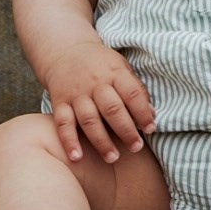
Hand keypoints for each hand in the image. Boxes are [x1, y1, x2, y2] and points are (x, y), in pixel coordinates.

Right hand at [41, 39, 155, 164]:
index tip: (149, 129)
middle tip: (136, 148)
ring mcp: (76, 93)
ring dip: (101, 141)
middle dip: (125, 130)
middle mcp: (95, 83)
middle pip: (111, 108)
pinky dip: (69, 141)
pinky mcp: (59, 102)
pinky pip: (63, 123)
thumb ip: (135, 90)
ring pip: (89, 119)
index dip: (142, 112)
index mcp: (114, 72)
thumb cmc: (100, 65)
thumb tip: (151, 115)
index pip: (131, 93)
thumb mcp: (121, 68)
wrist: (65, 51)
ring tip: (113, 158)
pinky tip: (77, 157)